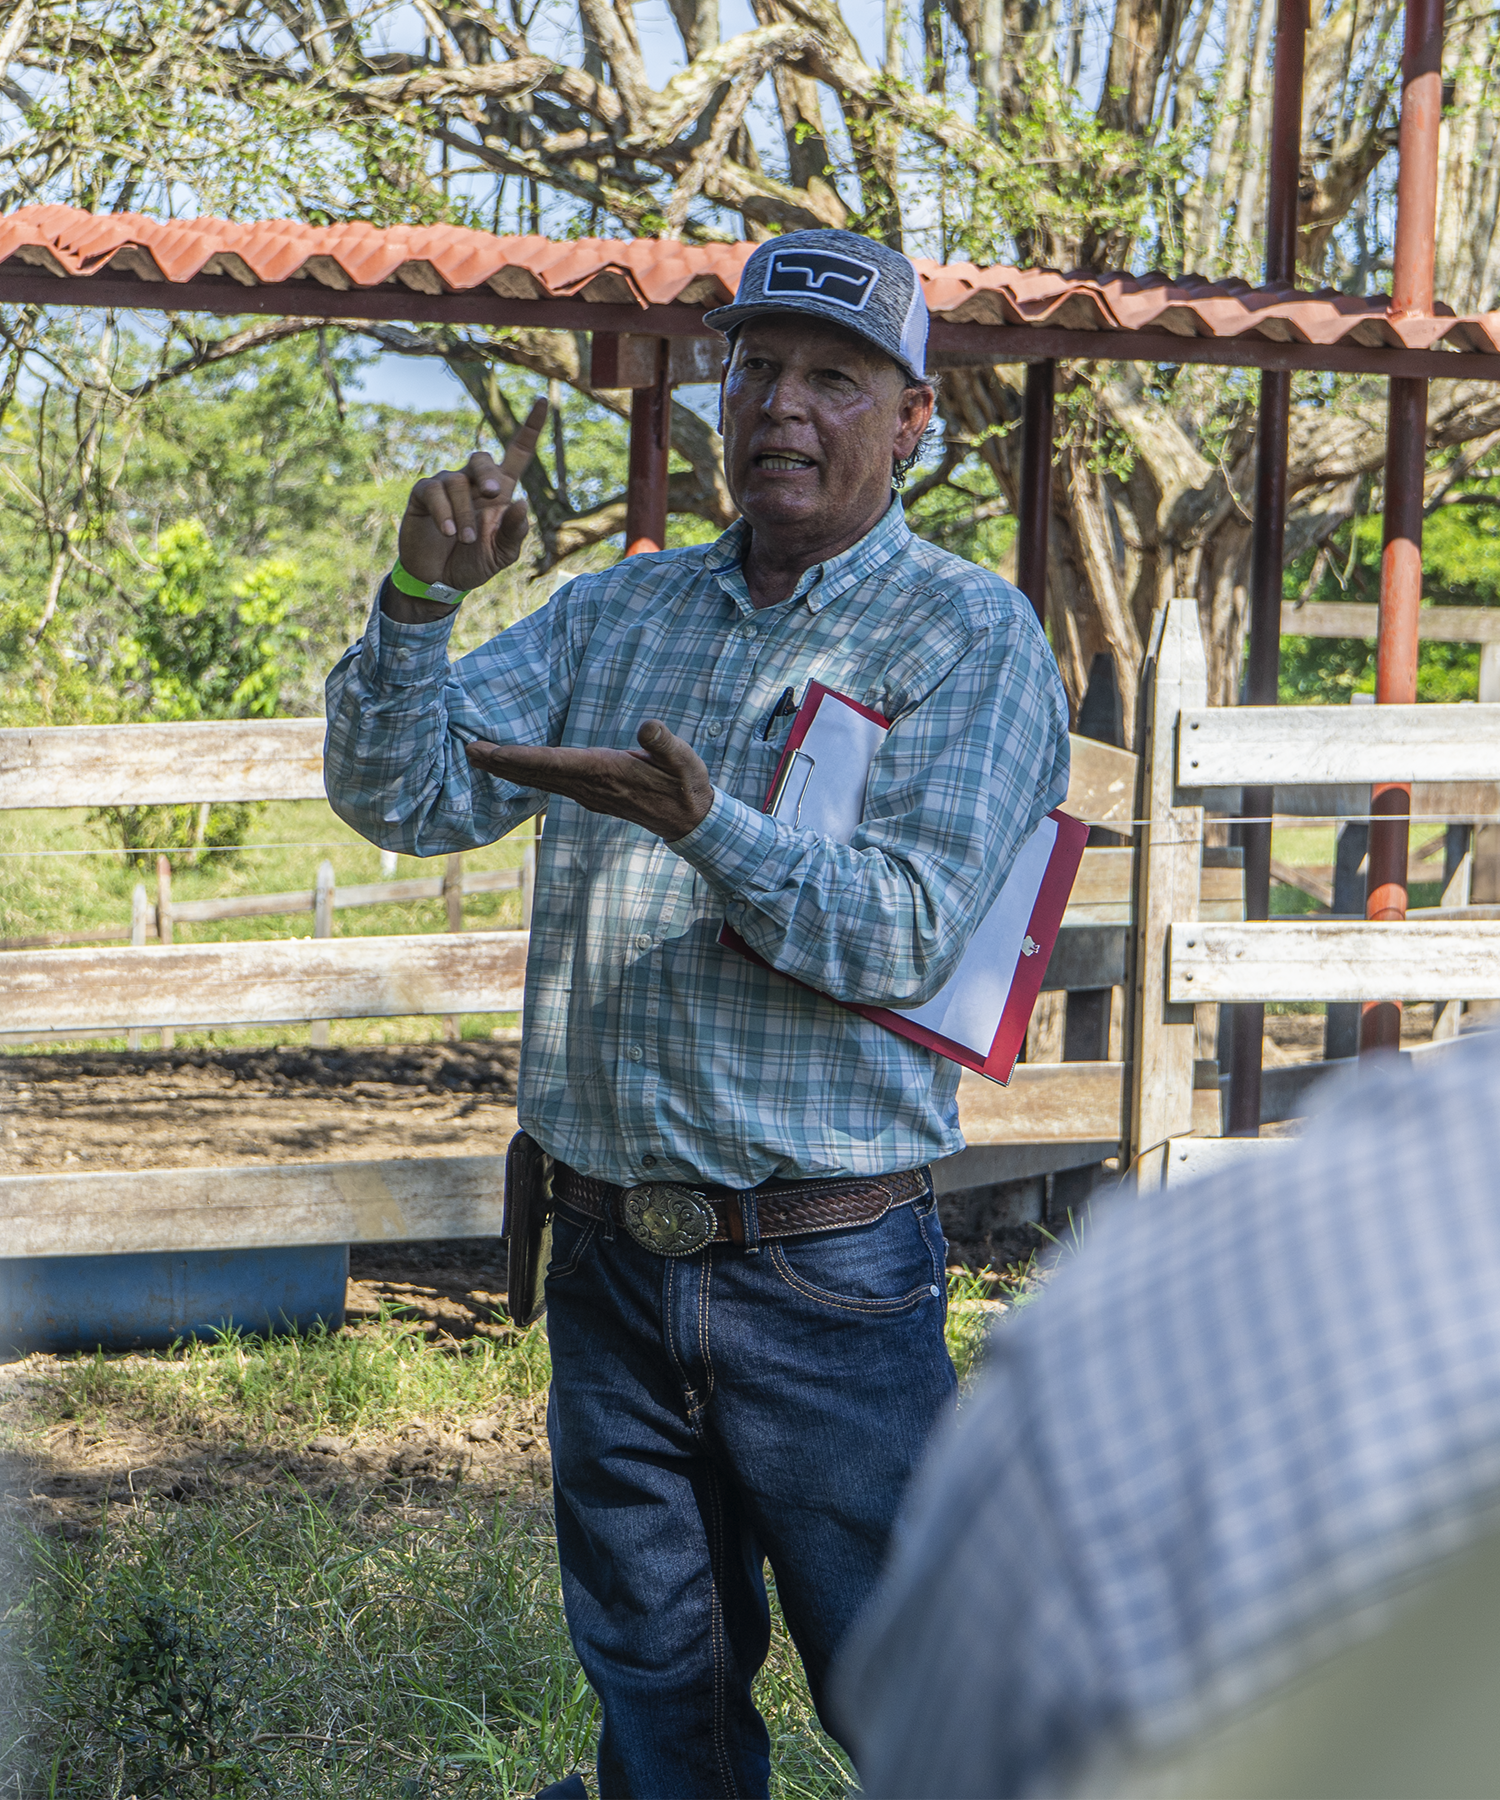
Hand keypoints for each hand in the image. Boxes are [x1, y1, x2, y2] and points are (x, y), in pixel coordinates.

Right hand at [393, 398, 547, 609]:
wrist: (439, 582)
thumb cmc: (474, 563)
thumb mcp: (502, 554)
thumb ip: (514, 532)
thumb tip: (521, 502)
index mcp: (500, 493)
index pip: (517, 453)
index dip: (530, 428)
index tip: (543, 401)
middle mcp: (473, 483)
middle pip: (482, 458)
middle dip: (487, 473)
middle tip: (492, 494)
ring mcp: (447, 486)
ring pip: (457, 482)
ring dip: (464, 514)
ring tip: (465, 540)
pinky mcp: (423, 495)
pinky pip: (434, 491)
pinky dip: (444, 512)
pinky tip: (448, 532)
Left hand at [465, 721, 713, 841]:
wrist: (689, 820)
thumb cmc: (687, 786)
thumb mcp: (686, 762)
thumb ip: (666, 745)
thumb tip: (647, 727)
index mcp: (607, 773)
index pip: (556, 764)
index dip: (522, 758)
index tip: (493, 752)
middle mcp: (590, 786)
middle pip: (536, 775)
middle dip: (500, 764)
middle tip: (467, 751)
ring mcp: (587, 794)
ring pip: (537, 782)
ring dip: (506, 770)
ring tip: (477, 757)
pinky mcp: (589, 794)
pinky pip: (547, 784)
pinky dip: (523, 775)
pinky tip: (510, 769)